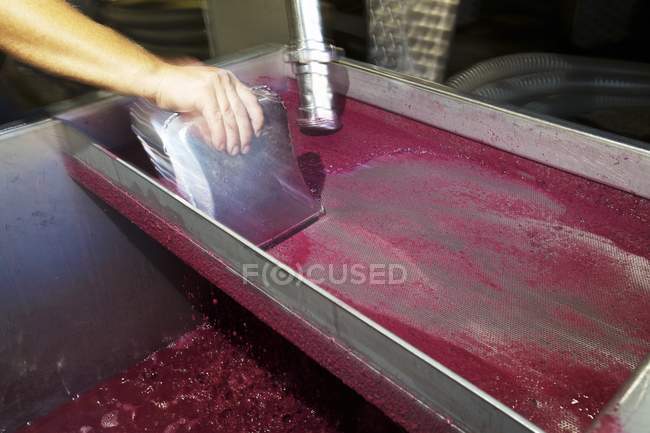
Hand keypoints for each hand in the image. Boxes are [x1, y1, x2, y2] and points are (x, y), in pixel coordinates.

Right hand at [148, 62, 263, 154]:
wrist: (157, 79)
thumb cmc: (177, 88)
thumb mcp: (203, 99)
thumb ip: (216, 115)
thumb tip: (225, 137)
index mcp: (228, 79)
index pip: (250, 99)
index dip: (256, 118)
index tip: (258, 132)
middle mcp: (224, 80)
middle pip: (241, 111)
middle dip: (245, 133)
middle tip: (244, 148)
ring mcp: (215, 86)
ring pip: (230, 117)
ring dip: (232, 138)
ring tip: (232, 150)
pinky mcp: (204, 94)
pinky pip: (216, 119)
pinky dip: (219, 135)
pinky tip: (219, 144)